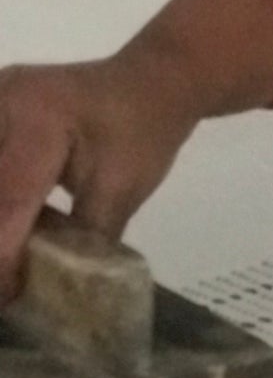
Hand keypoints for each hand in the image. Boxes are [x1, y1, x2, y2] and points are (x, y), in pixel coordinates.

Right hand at [0, 51, 200, 302]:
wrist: (153, 80)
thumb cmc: (146, 132)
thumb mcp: (121, 191)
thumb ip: (86, 240)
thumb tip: (60, 293)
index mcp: (38, 122)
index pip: (7, 202)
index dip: (3, 257)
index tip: (8, 297)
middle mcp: (2, 102)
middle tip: (8, 281)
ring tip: (11, 254)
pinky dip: (0, 197)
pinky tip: (10, 222)